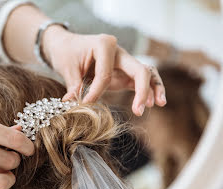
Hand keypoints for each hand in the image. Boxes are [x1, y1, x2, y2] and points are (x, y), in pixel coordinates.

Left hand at [42, 26, 165, 115]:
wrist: (66, 45)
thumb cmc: (66, 53)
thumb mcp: (66, 68)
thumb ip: (74, 85)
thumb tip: (72, 102)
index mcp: (104, 45)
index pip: (106, 74)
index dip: (96, 92)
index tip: (85, 103)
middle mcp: (119, 51)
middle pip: (139, 69)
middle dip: (142, 90)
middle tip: (139, 110)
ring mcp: (124, 61)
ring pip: (146, 73)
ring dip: (153, 89)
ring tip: (156, 104)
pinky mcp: (125, 72)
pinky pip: (141, 80)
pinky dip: (148, 90)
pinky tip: (151, 103)